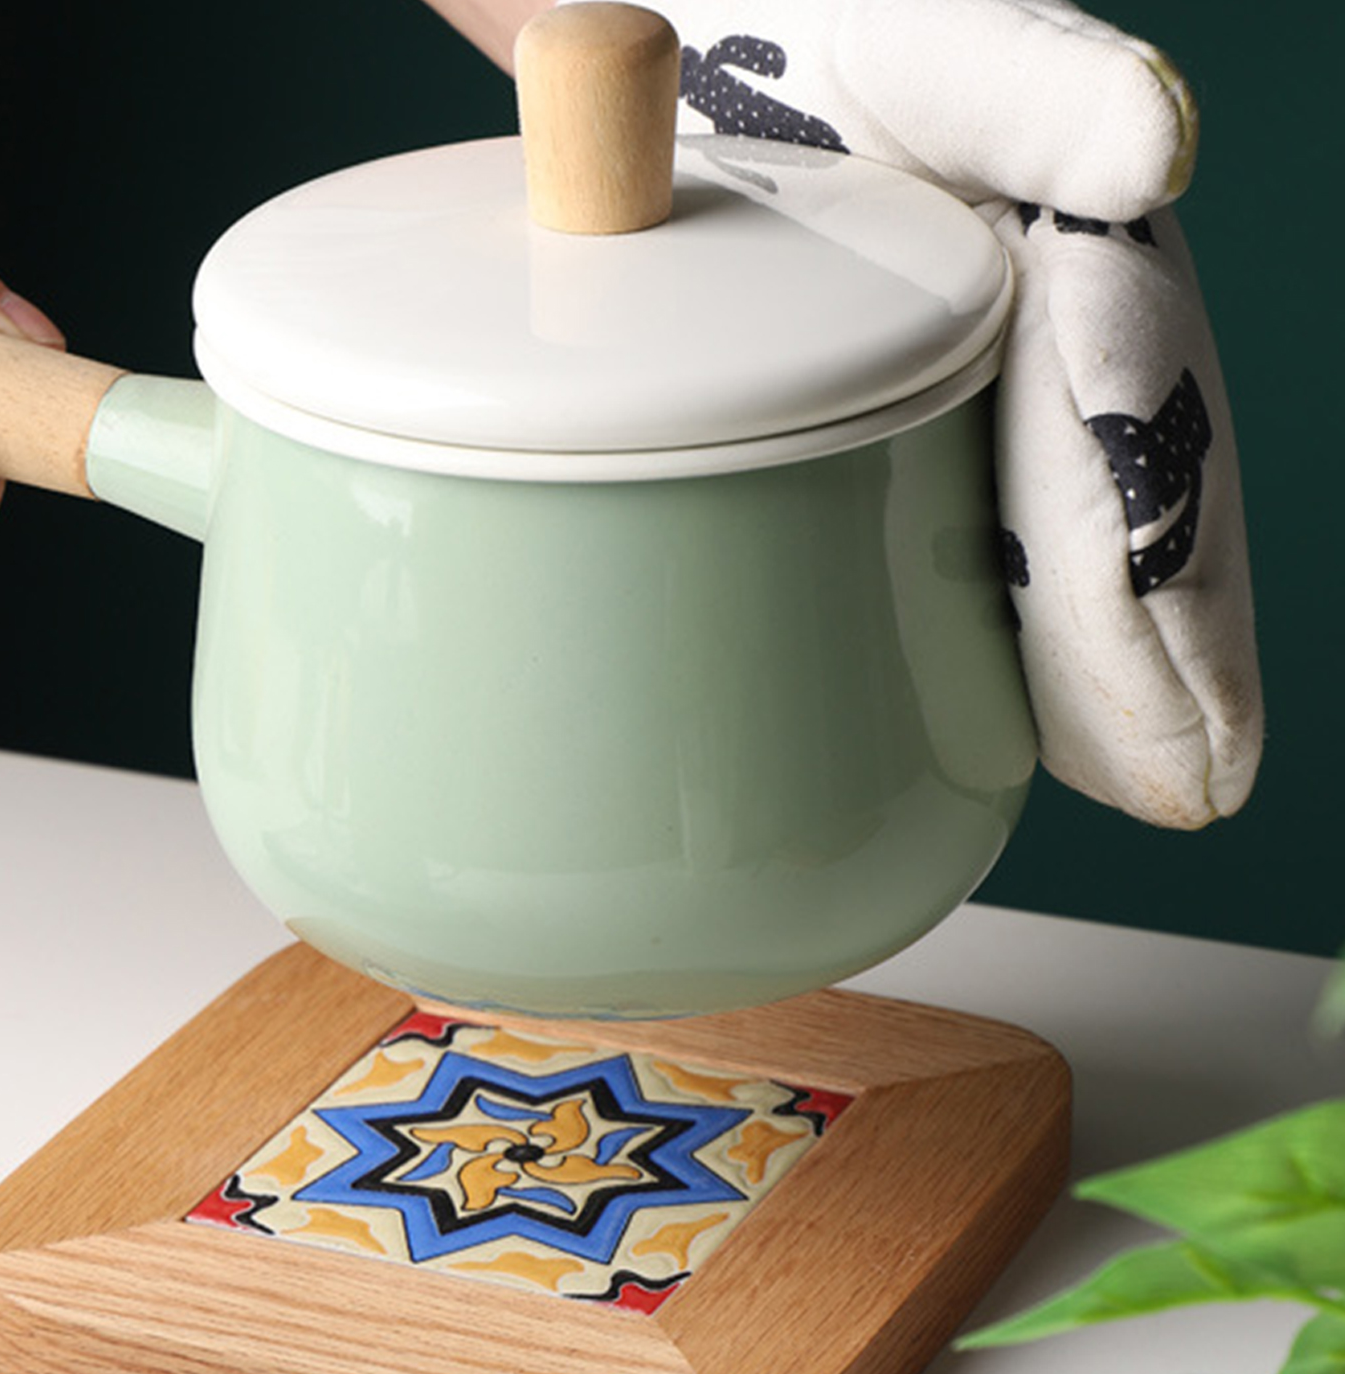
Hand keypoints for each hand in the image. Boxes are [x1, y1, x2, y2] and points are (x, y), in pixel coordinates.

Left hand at [630, 0, 1261, 827]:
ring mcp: (979, 380)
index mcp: (1071, 267)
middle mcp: (1047, 337)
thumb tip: (1158, 148)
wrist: (694, 39)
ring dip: (1105, 662)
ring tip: (1150, 776)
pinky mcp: (896, 400)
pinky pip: (968, 527)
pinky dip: (1008, 623)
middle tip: (1194, 784)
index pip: (1131, 452)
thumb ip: (1042, 87)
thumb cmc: (815, 27)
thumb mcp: (933, 48)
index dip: (1162, 592)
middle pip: (1124, 513)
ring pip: (1063, 536)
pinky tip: (1018, 710)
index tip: (1193, 721)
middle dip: (1162, 656)